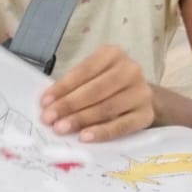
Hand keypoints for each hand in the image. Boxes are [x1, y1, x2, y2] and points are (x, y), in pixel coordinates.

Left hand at [40, 46, 154, 143]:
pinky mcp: (146, 115)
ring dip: (81, 119)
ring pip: (107, 107)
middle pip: (95, 90)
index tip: (44, 102)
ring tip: (61, 128)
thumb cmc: (107, 86)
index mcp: (113, 54)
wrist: (139, 97)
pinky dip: (102, 132)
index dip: (63, 87)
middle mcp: (130, 70)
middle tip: (49, 119)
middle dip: (69, 105)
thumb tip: (49, 105)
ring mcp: (141, 93)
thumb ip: (74, 86)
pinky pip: (122, 126)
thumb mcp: (92, 76)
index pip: (84, 70)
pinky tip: (85, 137)